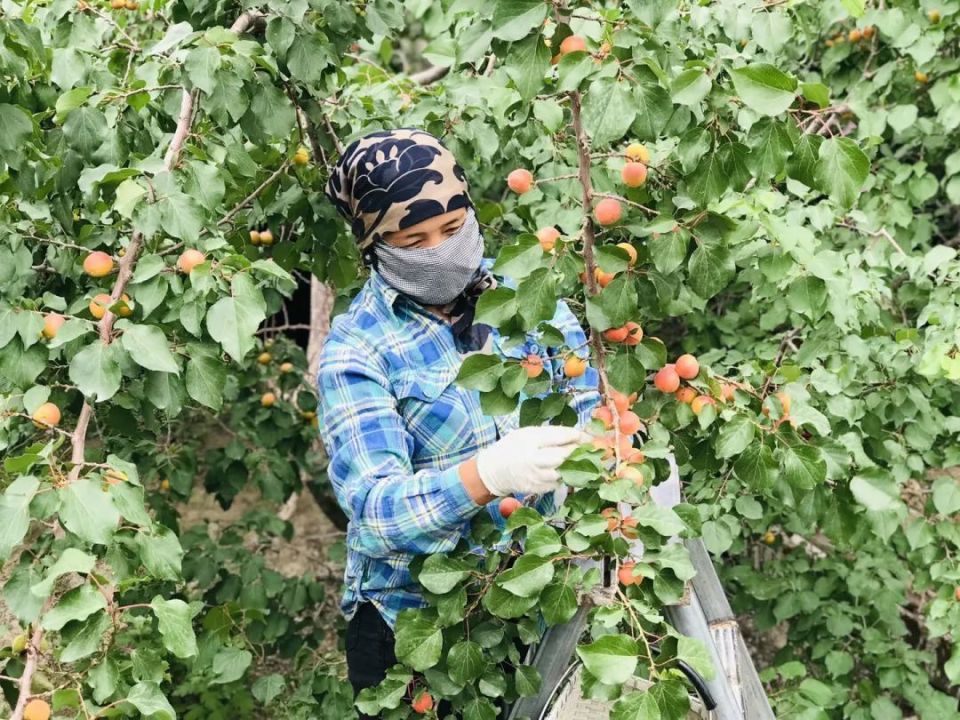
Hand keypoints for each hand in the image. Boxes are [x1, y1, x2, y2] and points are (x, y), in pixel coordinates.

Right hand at [475, 426, 590, 496]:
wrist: (494, 470)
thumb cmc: (512, 447)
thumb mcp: (525, 433)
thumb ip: (548, 433)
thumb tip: (573, 434)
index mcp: (529, 440)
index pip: (558, 436)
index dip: (575, 435)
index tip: (583, 435)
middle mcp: (532, 458)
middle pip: (564, 455)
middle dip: (578, 450)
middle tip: (587, 448)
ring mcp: (535, 476)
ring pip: (564, 471)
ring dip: (574, 466)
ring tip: (579, 460)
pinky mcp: (536, 488)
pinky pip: (557, 482)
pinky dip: (563, 476)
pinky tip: (565, 471)